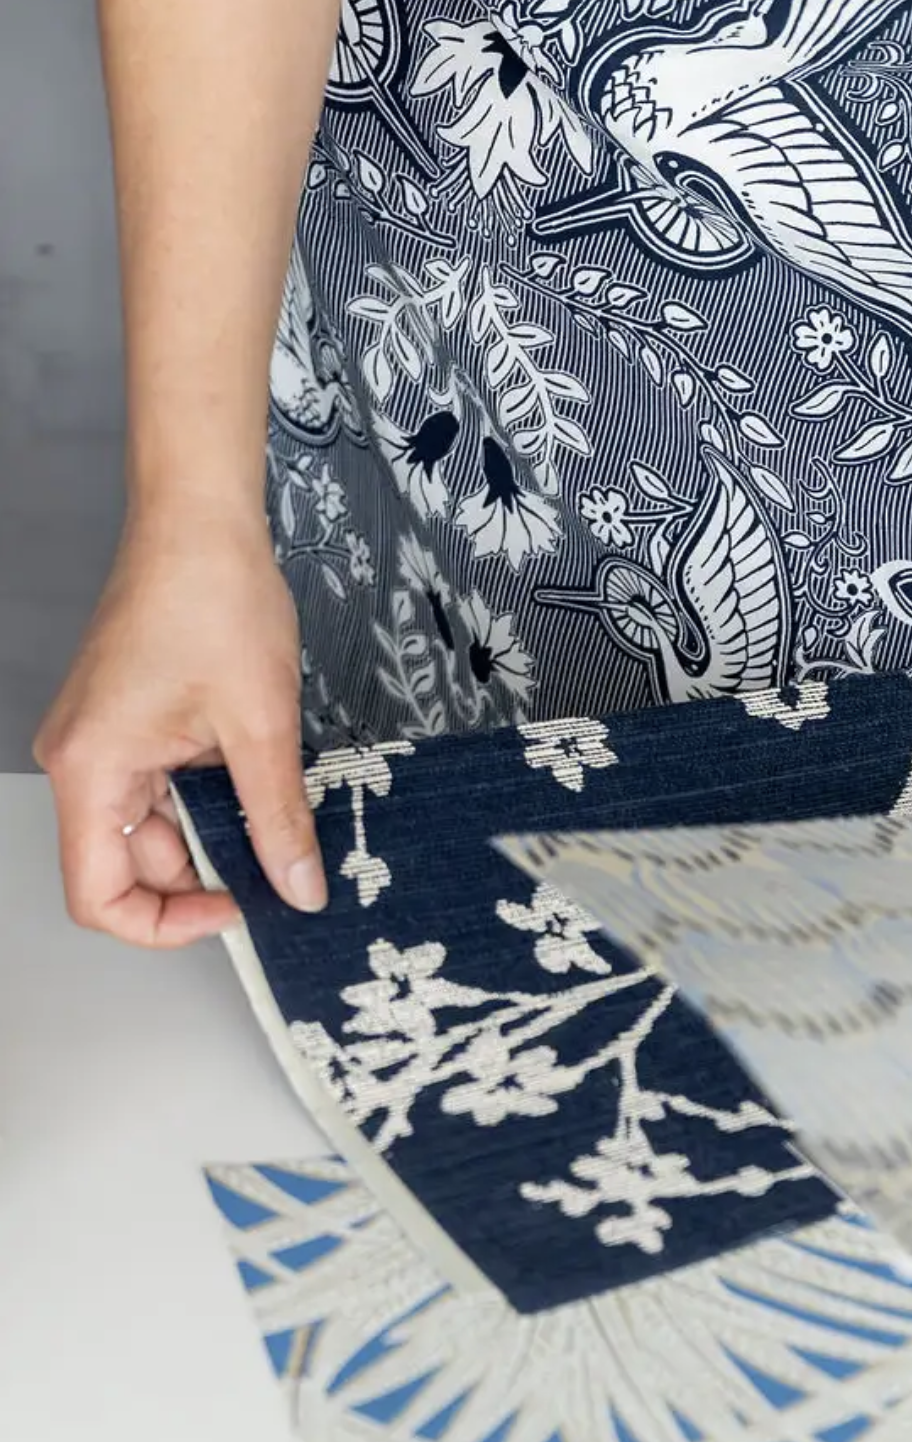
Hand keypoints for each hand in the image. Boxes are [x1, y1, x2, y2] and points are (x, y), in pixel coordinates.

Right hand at [35, 505, 325, 945]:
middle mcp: (81, 763)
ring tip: (278, 819)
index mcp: (92, 770)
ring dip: (213, 833)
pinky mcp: (127, 722)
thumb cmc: (217, 601)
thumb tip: (300, 891)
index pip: (99, 896)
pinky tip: (260, 784)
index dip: (167, 922)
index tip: (238, 910)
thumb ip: (278, 816)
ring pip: (152, 827)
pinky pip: (161, 787)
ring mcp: (102, 741)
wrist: (200, 518)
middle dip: (203, 876)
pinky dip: (209, 798)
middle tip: (280, 870)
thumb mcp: (262, 724)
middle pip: (128, 865)